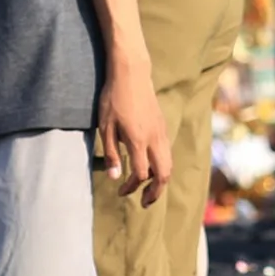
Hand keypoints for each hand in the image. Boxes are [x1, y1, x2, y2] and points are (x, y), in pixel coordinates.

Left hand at [98, 61, 170, 205]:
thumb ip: (110, 153)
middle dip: (155, 192)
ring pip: (168, 164)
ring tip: (149, 189)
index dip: (132, 187)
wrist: (131, 72)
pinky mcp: (162, 127)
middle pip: (164, 174)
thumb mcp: (105, 126)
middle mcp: (154, 140)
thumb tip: (115, 177)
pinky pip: (167, 153)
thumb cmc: (114, 97)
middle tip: (144, 202)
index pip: (141, 174)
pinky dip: (162, 166)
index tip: (121, 191)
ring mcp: (161, 133)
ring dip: (160, 180)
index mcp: (138, 141)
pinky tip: (150, 166)